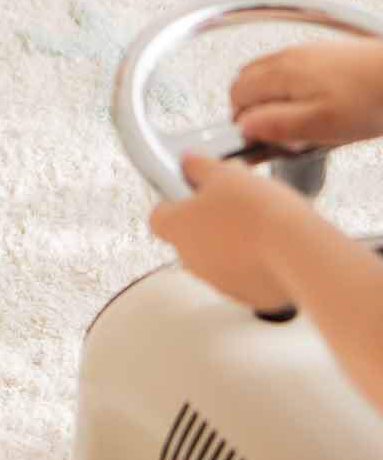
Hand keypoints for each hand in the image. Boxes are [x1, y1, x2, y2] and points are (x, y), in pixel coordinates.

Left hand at [148, 153, 308, 312]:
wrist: (301, 253)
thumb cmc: (257, 213)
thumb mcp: (223, 173)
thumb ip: (198, 166)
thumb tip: (189, 163)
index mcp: (174, 228)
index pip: (159, 215)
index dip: (175, 200)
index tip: (194, 189)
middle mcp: (190, 260)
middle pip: (190, 236)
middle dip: (209, 220)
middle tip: (233, 202)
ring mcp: (219, 282)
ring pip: (219, 257)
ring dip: (233, 242)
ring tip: (261, 223)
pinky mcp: (249, 297)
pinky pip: (246, 276)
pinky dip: (256, 263)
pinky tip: (276, 247)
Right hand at [232, 39, 382, 150]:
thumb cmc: (372, 100)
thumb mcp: (322, 126)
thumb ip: (277, 125)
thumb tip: (244, 126)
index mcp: (280, 73)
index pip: (237, 93)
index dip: (241, 119)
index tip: (258, 139)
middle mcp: (287, 57)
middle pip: (246, 79)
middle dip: (251, 107)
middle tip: (274, 132)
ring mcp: (304, 52)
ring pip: (267, 74)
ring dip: (269, 97)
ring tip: (297, 121)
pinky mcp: (322, 54)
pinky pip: (290, 70)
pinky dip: (289, 89)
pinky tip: (315, 106)